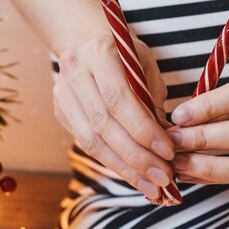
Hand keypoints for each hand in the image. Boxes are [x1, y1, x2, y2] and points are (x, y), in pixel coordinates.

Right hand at [53, 33, 175, 198]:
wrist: (87, 43)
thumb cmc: (125, 55)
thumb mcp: (145, 66)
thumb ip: (153, 100)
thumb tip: (167, 145)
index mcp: (99, 53)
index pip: (119, 99)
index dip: (143, 130)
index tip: (168, 152)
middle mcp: (75, 71)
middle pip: (104, 124)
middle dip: (136, 156)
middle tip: (163, 178)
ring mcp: (62, 93)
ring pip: (91, 141)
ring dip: (124, 168)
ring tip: (151, 186)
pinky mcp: (60, 112)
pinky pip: (86, 144)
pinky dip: (112, 162)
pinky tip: (133, 175)